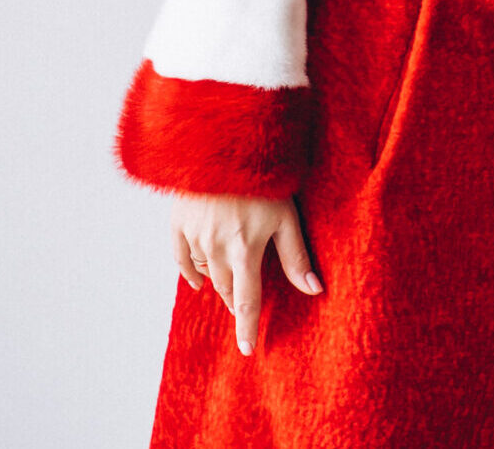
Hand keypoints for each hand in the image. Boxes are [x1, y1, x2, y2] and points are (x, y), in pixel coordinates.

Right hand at [171, 192, 321, 355]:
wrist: (221, 142)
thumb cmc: (263, 177)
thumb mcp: (286, 216)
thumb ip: (296, 256)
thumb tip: (315, 290)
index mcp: (245, 250)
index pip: (246, 301)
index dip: (248, 328)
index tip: (248, 351)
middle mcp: (216, 249)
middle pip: (226, 289)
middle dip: (236, 301)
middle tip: (245, 307)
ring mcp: (194, 236)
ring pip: (206, 274)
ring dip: (219, 284)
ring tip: (231, 285)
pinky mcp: (178, 223)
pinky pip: (181, 259)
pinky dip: (191, 272)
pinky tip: (200, 280)